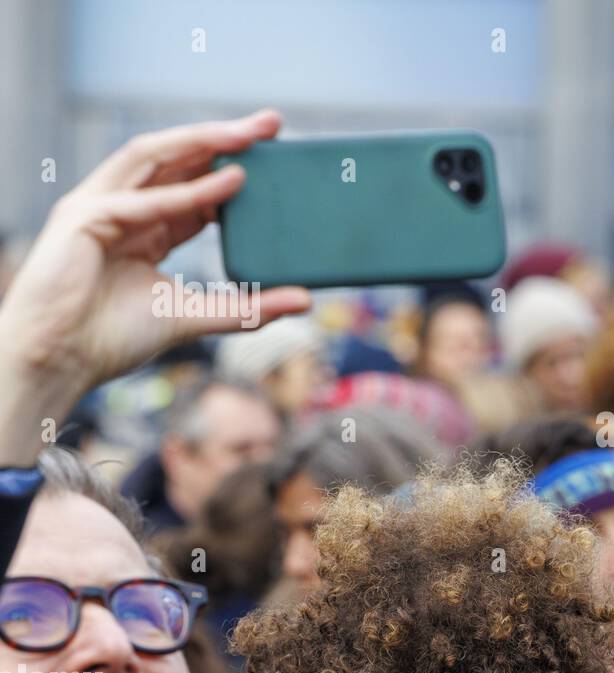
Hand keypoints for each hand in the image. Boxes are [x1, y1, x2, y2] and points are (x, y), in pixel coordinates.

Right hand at [0, 110, 310, 461]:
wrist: (59, 361)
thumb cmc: (113, 337)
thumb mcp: (196, 316)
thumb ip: (249, 308)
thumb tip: (307, 299)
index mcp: (147, 225)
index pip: (193, 183)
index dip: (233, 166)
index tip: (278, 154)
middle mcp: (123, 206)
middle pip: (177, 158)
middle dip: (224, 137)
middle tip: (272, 122)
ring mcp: (99, 207)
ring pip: (154, 157)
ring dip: (203, 141)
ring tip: (250, 135)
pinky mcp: (82, 218)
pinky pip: (139, 199)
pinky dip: (184, 193)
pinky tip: (227, 184)